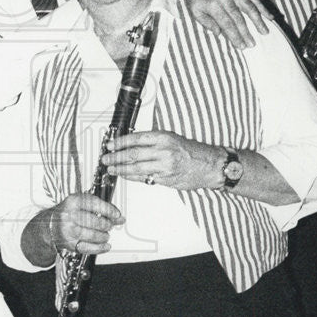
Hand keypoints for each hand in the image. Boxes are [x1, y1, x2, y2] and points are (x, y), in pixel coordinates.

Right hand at [49, 193, 123, 254]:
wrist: (51, 225)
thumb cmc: (69, 213)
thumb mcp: (82, 204)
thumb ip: (102, 209)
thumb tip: (119, 218)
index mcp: (73, 201)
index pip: (94, 204)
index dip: (108, 210)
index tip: (117, 214)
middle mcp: (69, 215)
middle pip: (94, 221)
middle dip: (106, 225)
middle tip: (109, 226)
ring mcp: (68, 230)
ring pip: (92, 235)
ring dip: (103, 236)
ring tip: (106, 235)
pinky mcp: (69, 243)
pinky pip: (87, 247)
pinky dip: (100, 248)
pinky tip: (106, 245)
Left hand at [102, 130, 221, 189]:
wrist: (210, 165)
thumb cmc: (192, 151)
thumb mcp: (172, 138)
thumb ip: (153, 140)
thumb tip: (131, 142)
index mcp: (164, 137)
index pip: (135, 138)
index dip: (120, 142)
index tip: (110, 145)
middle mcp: (164, 151)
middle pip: (133, 154)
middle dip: (116, 157)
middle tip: (106, 159)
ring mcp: (165, 166)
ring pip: (137, 168)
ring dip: (121, 169)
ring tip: (111, 169)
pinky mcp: (166, 179)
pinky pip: (145, 178)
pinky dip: (133, 177)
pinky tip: (125, 176)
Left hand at [177, 0, 269, 48]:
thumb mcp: (195, 11)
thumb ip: (207, 23)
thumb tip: (220, 34)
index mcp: (213, 4)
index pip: (226, 23)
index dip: (234, 36)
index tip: (241, 46)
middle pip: (238, 17)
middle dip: (246, 32)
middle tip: (252, 44)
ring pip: (249, 6)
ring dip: (258, 20)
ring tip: (265, 32)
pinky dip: (261, 7)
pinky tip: (268, 16)